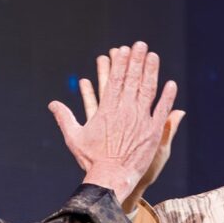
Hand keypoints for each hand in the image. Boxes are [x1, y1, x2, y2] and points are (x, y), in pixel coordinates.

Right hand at [48, 41, 176, 203]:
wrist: (111, 177)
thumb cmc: (91, 160)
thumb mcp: (74, 138)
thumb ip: (64, 118)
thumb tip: (52, 104)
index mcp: (107, 110)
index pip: (116, 80)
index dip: (121, 62)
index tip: (124, 50)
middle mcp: (125, 111)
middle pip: (133, 79)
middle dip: (137, 60)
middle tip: (141, 45)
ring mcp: (141, 120)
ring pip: (148, 90)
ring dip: (152, 72)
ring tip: (154, 57)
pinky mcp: (153, 132)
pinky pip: (162, 110)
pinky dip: (167, 97)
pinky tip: (171, 84)